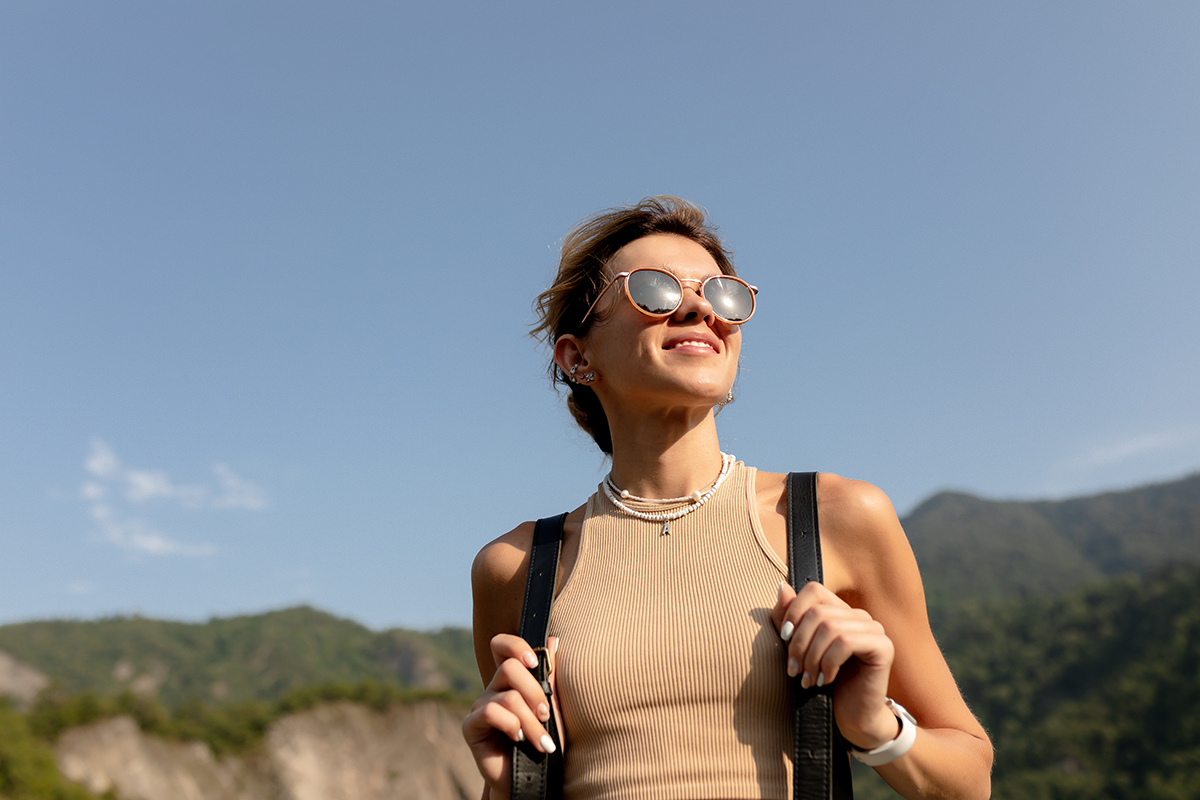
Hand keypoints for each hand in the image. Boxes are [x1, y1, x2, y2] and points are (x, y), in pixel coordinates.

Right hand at [461, 634, 558, 799]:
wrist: (534, 782)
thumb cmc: (544, 743)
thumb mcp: (553, 707)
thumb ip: (550, 675)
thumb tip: (554, 640)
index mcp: (511, 681)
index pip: (502, 646)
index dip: (515, 645)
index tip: (534, 662)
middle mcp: (493, 689)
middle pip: (509, 668)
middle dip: (535, 692)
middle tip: (546, 715)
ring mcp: (480, 707)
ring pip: (508, 696)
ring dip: (531, 721)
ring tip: (542, 741)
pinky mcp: (471, 727)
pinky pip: (491, 712)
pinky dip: (512, 725)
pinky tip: (519, 740)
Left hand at [771, 581, 898, 749]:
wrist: (851, 718)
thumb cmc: (823, 683)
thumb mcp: (799, 648)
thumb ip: (790, 618)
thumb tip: (783, 586)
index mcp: (840, 611)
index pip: (813, 590)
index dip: (794, 612)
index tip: (784, 639)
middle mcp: (859, 616)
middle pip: (817, 611)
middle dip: (799, 643)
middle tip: (793, 669)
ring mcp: (874, 629)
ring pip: (830, 626)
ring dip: (812, 657)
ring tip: (807, 679)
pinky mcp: (883, 647)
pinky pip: (845, 643)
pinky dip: (828, 663)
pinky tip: (825, 680)